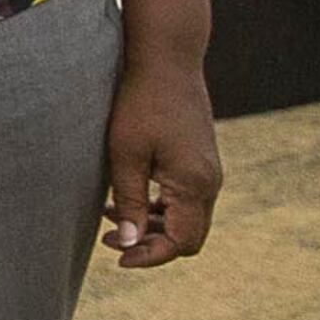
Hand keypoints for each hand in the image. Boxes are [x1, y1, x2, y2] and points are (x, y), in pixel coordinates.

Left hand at [101, 53, 220, 269]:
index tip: (118, 258)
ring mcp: (208, 172)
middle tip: (110, 241)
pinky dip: (158, 207)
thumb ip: (127, 202)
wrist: (167, 61)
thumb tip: (126, 243)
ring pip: (186, 218)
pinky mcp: (200, 161)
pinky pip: (184, 199)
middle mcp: (210, 183)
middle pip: (188, 236)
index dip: (150, 256)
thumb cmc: (140, 103)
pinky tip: (124, 199)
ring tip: (109, 218)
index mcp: (195, 185)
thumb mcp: (125, 155)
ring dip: (152, 225)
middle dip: (151, 244)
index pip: (181, 242)